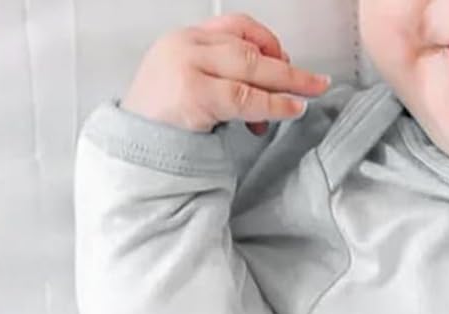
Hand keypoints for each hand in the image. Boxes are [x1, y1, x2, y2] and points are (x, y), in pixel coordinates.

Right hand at [120, 14, 330, 136]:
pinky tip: (291, 110)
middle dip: (286, 65)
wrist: (132, 151)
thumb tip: (273, 87)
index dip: (268, 41)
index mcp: (185, 39)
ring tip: (309, 95)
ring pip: (249, 68)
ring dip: (286, 83)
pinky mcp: (192, 94)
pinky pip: (244, 97)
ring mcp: (186, 66)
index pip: (235, 26)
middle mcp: (185, 45)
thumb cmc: (163, 126)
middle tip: (316, 82)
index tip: (286, 62)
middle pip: (247, 47)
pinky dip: (273, 103)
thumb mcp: (192, 87)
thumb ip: (225, 77)